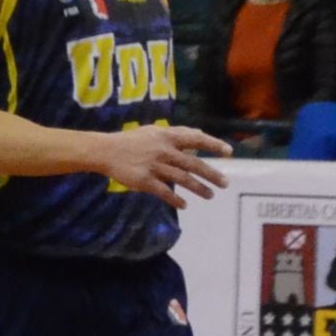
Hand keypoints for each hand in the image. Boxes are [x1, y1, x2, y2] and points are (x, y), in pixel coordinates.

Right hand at [93, 122, 231, 208]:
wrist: (106, 151)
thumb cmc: (133, 140)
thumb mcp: (155, 131)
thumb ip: (177, 133)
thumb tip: (199, 135)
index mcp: (167, 137)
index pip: (196, 139)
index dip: (213, 144)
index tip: (229, 152)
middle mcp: (164, 151)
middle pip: (193, 164)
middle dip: (211, 174)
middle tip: (225, 183)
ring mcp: (154, 166)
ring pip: (182, 179)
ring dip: (198, 188)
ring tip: (210, 196)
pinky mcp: (144, 181)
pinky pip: (164, 192)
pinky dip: (175, 199)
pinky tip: (184, 204)